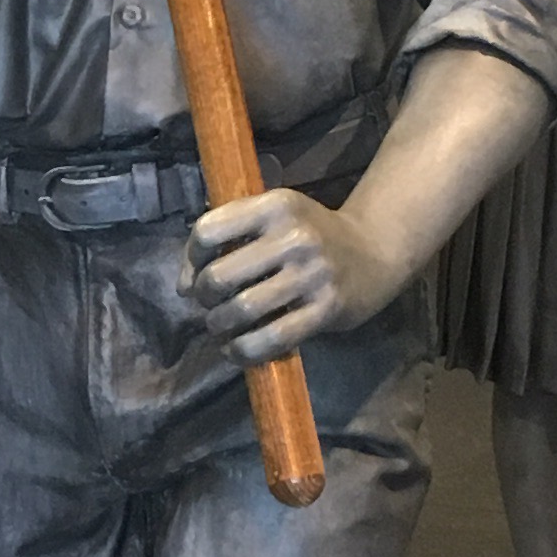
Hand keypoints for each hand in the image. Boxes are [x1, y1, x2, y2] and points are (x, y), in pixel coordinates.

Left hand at [181, 187, 405, 362]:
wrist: (374, 252)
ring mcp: (312, 274)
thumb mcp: (274, 219)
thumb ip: (227, 239)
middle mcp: (294, 236)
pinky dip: (243, 350)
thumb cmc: (310, 235)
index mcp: (276, 205)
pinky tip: (236, 349)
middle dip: (204, 298)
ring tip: (221, 327)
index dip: (190, 259)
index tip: (194, 275)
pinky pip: (271, 339)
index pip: (208, 231)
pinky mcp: (326, 309)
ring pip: (242, 310)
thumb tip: (182, 286)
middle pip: (219, 276)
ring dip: (219, 326)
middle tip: (209, 306)